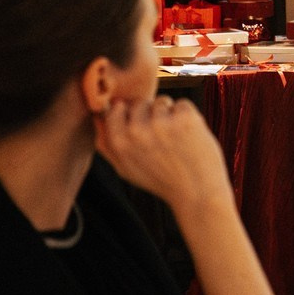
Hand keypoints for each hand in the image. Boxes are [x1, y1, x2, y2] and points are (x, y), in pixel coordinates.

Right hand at [93, 96, 233, 221]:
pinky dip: (189, 117)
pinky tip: (191, 138)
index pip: (116, 108)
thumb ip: (108, 144)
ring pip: (162, 102)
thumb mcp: (125, 168)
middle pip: (139, 102)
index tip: (143, 130)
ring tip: (177, 141)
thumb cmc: (161, 181)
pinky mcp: (185, 118)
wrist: (197, 193)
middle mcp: (136, 130)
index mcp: (118, 142)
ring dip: (171, 116)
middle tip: (163, 139)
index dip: (131, 116)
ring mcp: (161, 123)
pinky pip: (183, 104)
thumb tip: (97, 117)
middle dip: (151, 114)